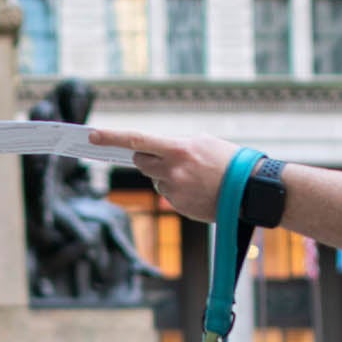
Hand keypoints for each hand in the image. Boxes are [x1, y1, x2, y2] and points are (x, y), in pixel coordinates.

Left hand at [87, 130, 238, 222]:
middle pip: (141, 162)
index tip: (91, 135)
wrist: (250, 190)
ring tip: (195, 176)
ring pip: (156, 180)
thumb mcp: (203, 143)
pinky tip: (199, 189)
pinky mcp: (179, 206)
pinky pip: (168, 195)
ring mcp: (174, 191)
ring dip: (166, 176)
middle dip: (147, 158)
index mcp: (178, 149)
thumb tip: (155, 151)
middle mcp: (172, 170)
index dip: (111, 137)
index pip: (136, 140)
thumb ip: (176, 146)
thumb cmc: (228, 161)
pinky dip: (178, 191)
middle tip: (166, 157)